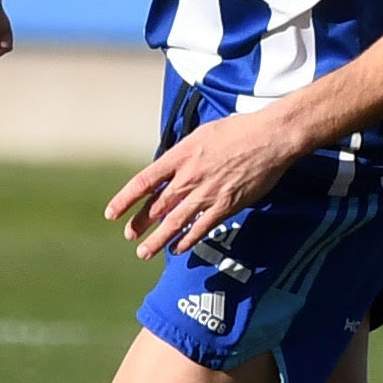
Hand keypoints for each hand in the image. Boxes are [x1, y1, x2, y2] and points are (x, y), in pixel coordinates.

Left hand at [105, 105, 305, 259]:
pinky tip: (178, 249)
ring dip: (157, 240)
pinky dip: (187, 240)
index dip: (125, 199)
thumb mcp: (201, 135)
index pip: (143, 182)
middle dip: (140, 223)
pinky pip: (201, 228)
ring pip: (174, 222)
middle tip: (130, 235)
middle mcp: (188, 177)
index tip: (112, 213)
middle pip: (156, 206)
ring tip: (144, 252)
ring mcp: (207, 194)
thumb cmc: (239, 130)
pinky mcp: (226, 205)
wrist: (270, 137)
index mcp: (180, 156)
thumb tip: (171, 168)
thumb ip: (183, 154)